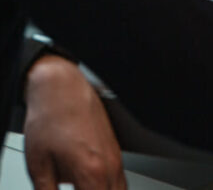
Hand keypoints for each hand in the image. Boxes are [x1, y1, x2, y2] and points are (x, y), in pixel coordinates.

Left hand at [24, 55, 125, 189]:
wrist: (61, 88)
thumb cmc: (50, 118)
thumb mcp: (37, 166)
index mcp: (92, 171)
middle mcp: (109, 163)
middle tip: (79, 189)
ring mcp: (114, 153)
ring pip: (120, 188)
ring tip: (83, 186)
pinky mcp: (113, 146)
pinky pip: (119, 176)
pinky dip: (108, 186)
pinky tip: (90, 184)